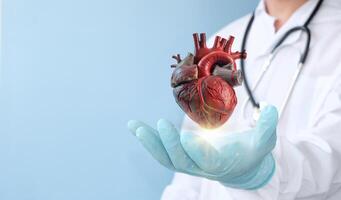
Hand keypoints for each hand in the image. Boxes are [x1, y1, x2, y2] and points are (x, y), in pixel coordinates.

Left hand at [127, 105, 277, 189]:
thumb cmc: (250, 152)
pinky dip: (148, 140)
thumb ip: (267, 127)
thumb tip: (270, 108)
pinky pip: (161, 151)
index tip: (187, 136)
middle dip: (169, 145)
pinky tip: (136, 127)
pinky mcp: (180, 156)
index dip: (196, 149)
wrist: (239, 166)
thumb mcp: (263, 142)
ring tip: (135, 126)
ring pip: (166, 158)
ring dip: (150, 143)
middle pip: (181, 161)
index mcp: (220, 162)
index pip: (206, 159)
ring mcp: (188, 163)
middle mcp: (200, 166)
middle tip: (161, 125)